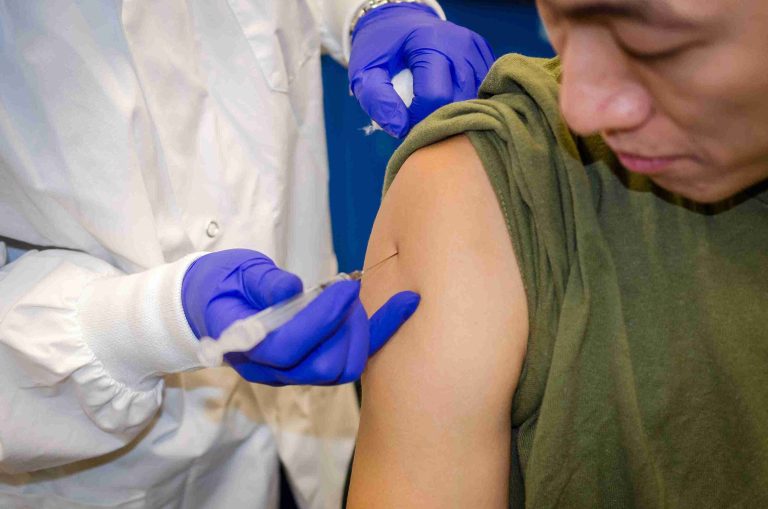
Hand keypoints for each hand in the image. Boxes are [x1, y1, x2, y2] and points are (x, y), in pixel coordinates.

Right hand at [181, 249, 418, 385]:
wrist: (213, 304)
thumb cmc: (222, 285)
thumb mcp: (233, 274)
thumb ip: (261, 283)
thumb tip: (292, 289)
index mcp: (244, 347)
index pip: (287, 348)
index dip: (320, 320)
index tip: (343, 287)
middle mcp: (272, 370)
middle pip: (324, 368)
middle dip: (346, 327)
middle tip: (347, 290)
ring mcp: (294, 372)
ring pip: (344, 368)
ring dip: (360, 331)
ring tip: (351, 296)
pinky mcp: (314, 364)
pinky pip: (354, 357)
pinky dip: (382, 332)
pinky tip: (406, 303)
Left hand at [349, 3, 494, 137]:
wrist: (398, 20)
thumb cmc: (380, 48)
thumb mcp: (364, 72)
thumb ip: (377, 100)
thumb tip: (401, 129)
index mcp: (429, 42)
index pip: (435, 96)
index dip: (418, 119)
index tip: (404, 121)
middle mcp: (459, 43)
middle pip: (459, 100)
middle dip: (437, 118)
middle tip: (417, 119)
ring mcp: (475, 48)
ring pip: (475, 99)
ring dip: (453, 113)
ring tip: (431, 110)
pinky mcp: (482, 54)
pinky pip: (482, 90)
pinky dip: (466, 101)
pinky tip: (448, 100)